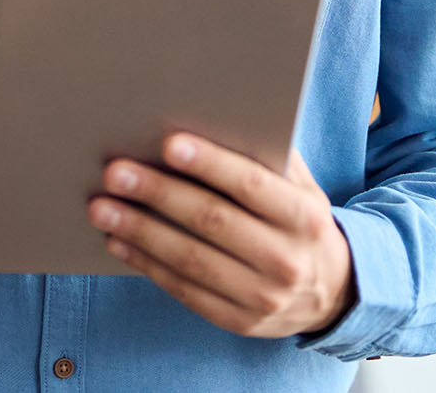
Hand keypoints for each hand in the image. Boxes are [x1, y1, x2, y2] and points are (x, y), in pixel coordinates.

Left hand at [87, 135, 354, 337]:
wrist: (334, 291)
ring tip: (102, 206)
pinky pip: (185, 290)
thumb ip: (266, 154)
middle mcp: (286, 259)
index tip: (168, 144)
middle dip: (158, 194)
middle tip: (115, 172)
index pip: (251, 185)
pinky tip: (118, 240)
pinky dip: (146, 264)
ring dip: (140, 231)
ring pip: (190, 260)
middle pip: (212, 221)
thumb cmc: (300, 219)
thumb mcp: (301, 185)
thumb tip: (214, 114)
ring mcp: (262, 297)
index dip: (209, 163)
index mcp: (303, 216)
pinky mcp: (239, 322)